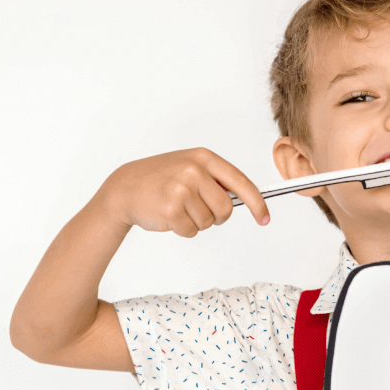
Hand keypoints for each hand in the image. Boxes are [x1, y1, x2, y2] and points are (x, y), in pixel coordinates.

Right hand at [101, 147, 270, 235]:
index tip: (264, 218)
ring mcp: (182, 189)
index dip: (257, 203)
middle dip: (216, 216)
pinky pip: (191, 231)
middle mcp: (194, 171)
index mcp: (204, 158)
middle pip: (226, 208)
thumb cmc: (161, 179)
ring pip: (208, 222)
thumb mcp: (190, 168)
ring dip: (196, 222)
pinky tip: (169, 216)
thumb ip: (216, 181)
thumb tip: (248, 201)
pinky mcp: (171, 209)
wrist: (125, 188)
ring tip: (178, 208)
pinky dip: (183, 229)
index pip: (241, 182)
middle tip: (197, 209)